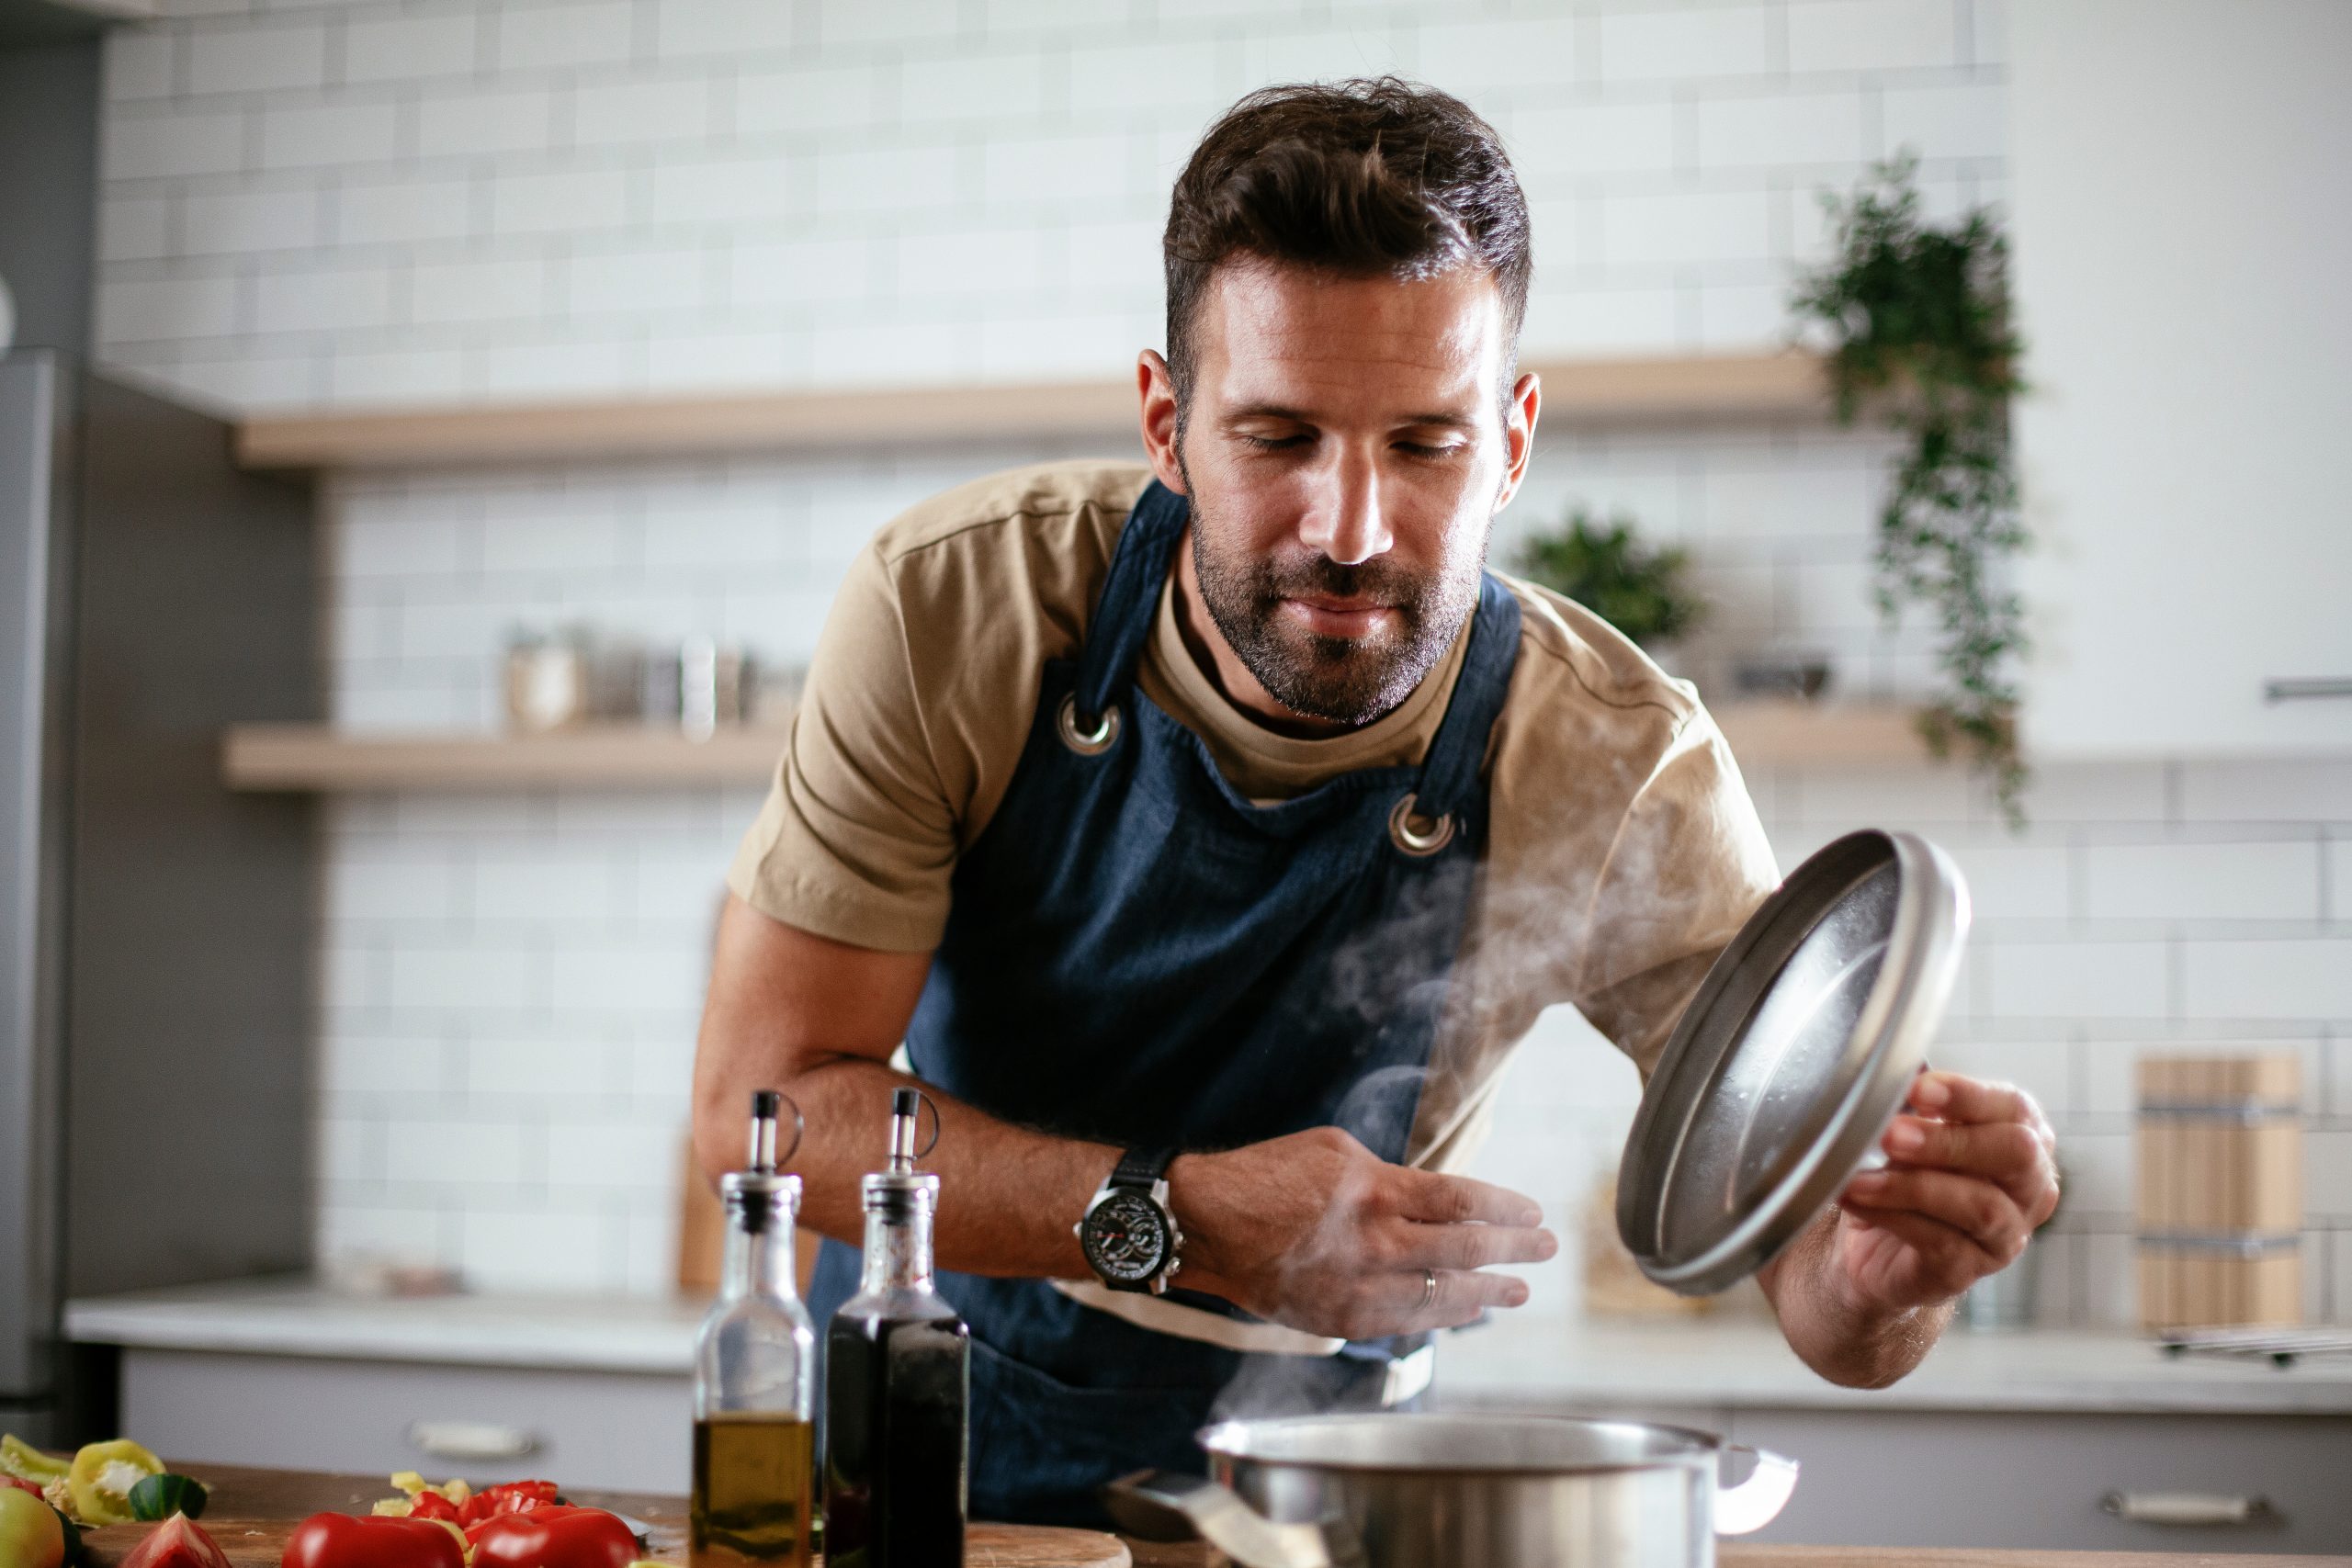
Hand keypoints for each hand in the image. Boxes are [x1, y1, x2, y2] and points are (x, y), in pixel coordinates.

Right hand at [1167, 1126, 1556, 1340]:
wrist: (1207, 1224)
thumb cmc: (1269, 1176)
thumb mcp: (1336, 1151)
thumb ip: (1391, 1176)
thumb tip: (1436, 1199)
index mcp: (1376, 1190)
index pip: (1463, 1201)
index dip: (1506, 1209)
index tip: (1533, 1212)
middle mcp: (1375, 1243)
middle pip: (1465, 1251)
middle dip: (1515, 1250)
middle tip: (1545, 1249)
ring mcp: (1358, 1288)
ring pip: (1442, 1296)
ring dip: (1487, 1293)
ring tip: (1517, 1290)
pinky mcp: (1340, 1320)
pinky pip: (1406, 1322)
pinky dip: (1441, 1316)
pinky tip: (1464, 1311)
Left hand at [1832, 1070, 2060, 1313]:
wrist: (1875, 1247)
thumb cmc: (1905, 1173)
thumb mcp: (1913, 1129)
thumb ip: (1915, 1104)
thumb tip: (1895, 1073)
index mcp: (2024, 1137)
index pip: (2015, 1109)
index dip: (1969, 1096)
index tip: (1919, 1088)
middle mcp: (2029, 1187)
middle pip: (2014, 1155)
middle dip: (1950, 1140)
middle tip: (1892, 1134)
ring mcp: (2006, 1234)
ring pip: (1977, 1205)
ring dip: (1912, 1184)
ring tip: (1860, 1174)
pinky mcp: (1969, 1270)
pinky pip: (1939, 1241)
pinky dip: (1891, 1215)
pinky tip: (1854, 1197)